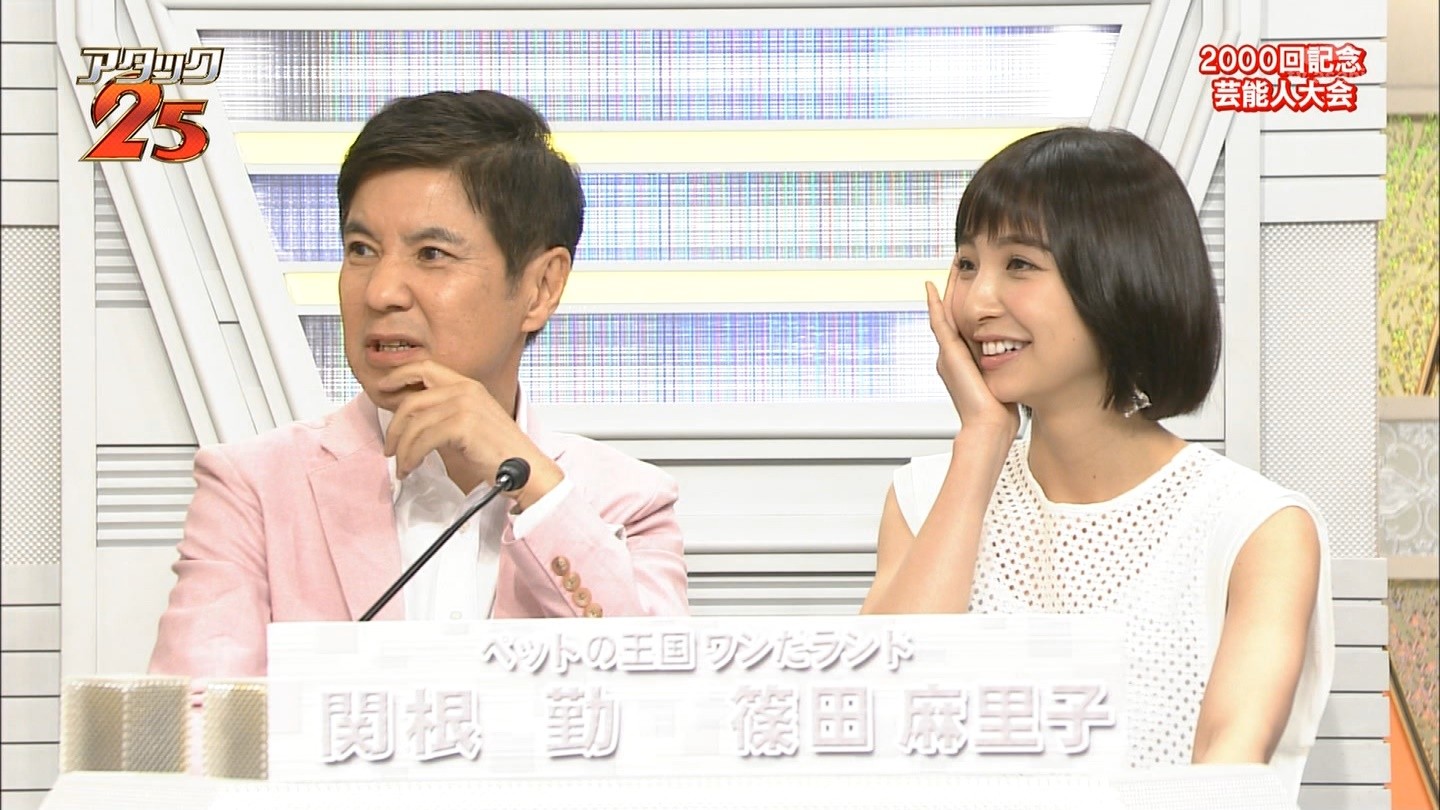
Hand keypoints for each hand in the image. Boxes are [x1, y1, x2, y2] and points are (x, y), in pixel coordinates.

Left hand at [377, 361, 563, 509]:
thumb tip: (411, 421)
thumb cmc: (499, 452)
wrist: (526, 470)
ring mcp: (464, 405)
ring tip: (402, 466)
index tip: (381, 389)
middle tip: (390, 447)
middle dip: (394, 427)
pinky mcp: (463, 425)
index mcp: (468, 385)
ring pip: (414, 424)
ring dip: (403, 449)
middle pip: (412, 400)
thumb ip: (444, 414)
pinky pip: (422, 440)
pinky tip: (411, 467)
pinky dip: (411, 457)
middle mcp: (465, 389)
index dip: (398, 376)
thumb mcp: (469, 423)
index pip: (424, 368)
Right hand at [926, 276, 1019, 436]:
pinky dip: (935, 306)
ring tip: (947, 271)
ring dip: (945, 293)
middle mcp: (951, 357)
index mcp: (963, 362)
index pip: (961, 327)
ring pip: (943, 316)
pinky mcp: (949, 355)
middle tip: (956, 268)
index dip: (964, 306)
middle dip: (953, 293)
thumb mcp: (1003, 380)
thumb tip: (1021, 356)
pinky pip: (939, 324)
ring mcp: (947, 356)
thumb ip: (1005, 365)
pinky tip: (933, 290)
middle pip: (950, 317)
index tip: (970, 287)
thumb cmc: (998, 412)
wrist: (988, 427)